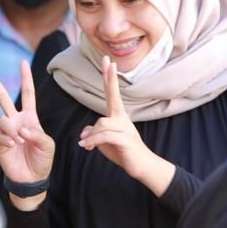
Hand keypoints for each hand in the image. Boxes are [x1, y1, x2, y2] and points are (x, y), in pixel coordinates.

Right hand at [0, 60, 54, 188]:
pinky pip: (1, 136)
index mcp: (30, 118)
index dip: (25, 78)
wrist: (31, 178)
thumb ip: (37, 134)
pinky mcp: (0, 143)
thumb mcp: (47, 145)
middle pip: (3, 98)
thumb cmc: (42, 160)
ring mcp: (7, 132)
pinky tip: (14, 147)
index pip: (27, 94)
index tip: (22, 62)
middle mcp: (16, 121)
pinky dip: (9, 141)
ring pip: (2, 119)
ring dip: (12, 129)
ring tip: (19, 140)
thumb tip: (21, 130)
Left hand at [77, 57, 175, 195]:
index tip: (108, 61)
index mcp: (118, 116)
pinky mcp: (125, 140)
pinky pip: (105, 135)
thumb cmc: (123, 152)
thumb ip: (95, 133)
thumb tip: (86, 131)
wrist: (142, 166)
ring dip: (91, 135)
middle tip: (108, 61)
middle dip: (110, 79)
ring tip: (85, 144)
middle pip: (113, 97)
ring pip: (102, 123)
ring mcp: (126, 129)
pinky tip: (86, 146)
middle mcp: (122, 119)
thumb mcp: (104, 142)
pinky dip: (93, 140)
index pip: (112, 93)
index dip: (110, 78)